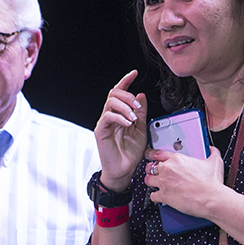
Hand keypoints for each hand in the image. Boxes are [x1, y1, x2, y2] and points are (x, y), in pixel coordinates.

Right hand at [94, 70, 147, 189]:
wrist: (124, 171)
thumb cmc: (131, 153)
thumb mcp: (142, 129)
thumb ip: (141, 113)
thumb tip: (141, 96)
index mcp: (120, 114)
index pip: (120, 93)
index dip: (126, 81)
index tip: (134, 73)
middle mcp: (111, 116)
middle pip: (114, 94)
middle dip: (128, 95)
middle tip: (138, 106)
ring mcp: (105, 123)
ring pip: (111, 103)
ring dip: (125, 106)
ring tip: (134, 117)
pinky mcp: (101, 131)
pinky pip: (108, 117)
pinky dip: (120, 117)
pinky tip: (128, 123)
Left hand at [143, 144, 225, 219]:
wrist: (211, 198)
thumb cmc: (212, 182)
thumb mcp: (214, 162)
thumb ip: (212, 152)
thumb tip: (211, 149)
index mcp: (178, 159)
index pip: (158, 154)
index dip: (151, 155)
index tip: (149, 156)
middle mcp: (168, 169)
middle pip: (151, 167)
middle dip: (152, 171)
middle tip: (156, 174)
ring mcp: (164, 182)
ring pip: (148, 180)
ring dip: (151, 183)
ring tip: (156, 185)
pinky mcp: (164, 195)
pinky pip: (152, 196)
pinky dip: (155, 197)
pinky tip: (159, 197)